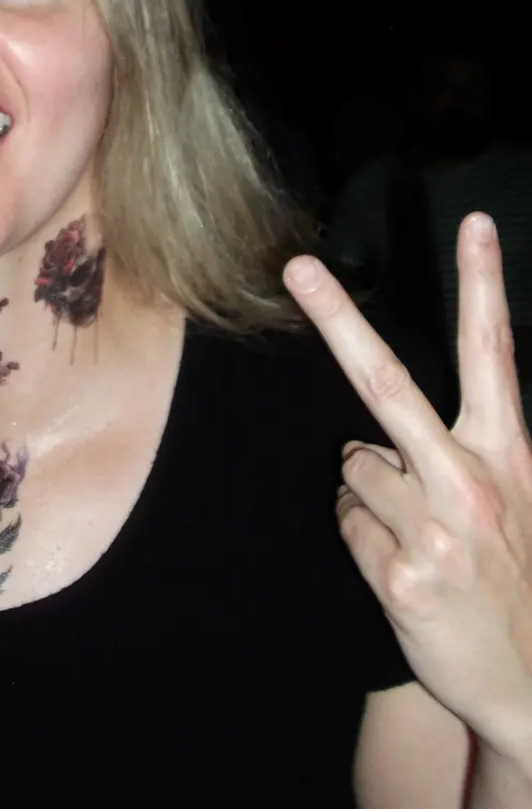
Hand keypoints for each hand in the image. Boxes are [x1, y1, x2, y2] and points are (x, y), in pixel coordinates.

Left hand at [285, 213, 531, 763]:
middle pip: (388, 382)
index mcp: (509, 457)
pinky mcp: (402, 576)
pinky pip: (347, 522)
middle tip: (298, 268)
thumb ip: (454, 458)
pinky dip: (362, 536)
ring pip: (354, 467)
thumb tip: (368, 439)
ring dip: (369, 492)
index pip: (495, 355)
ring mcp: (437, 530)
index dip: (483, 285)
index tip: (473, 224)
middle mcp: (473, 482)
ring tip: (417, 538)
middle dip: (338, 318)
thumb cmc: (514, 583)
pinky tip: (403, 571)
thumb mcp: (513, 506)